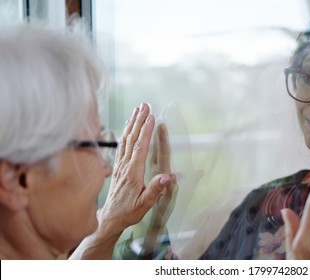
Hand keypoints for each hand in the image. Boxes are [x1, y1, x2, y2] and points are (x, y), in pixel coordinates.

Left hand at [98, 103, 174, 236]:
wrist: (111, 218)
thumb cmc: (129, 212)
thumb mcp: (144, 205)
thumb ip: (155, 190)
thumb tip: (168, 176)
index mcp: (133, 174)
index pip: (140, 148)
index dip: (145, 131)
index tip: (151, 117)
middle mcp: (125, 166)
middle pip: (132, 139)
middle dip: (139, 120)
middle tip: (145, 105)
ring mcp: (120, 165)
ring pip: (125, 140)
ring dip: (132, 123)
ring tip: (138, 109)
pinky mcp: (117, 166)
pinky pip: (121, 145)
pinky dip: (125, 132)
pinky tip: (128, 126)